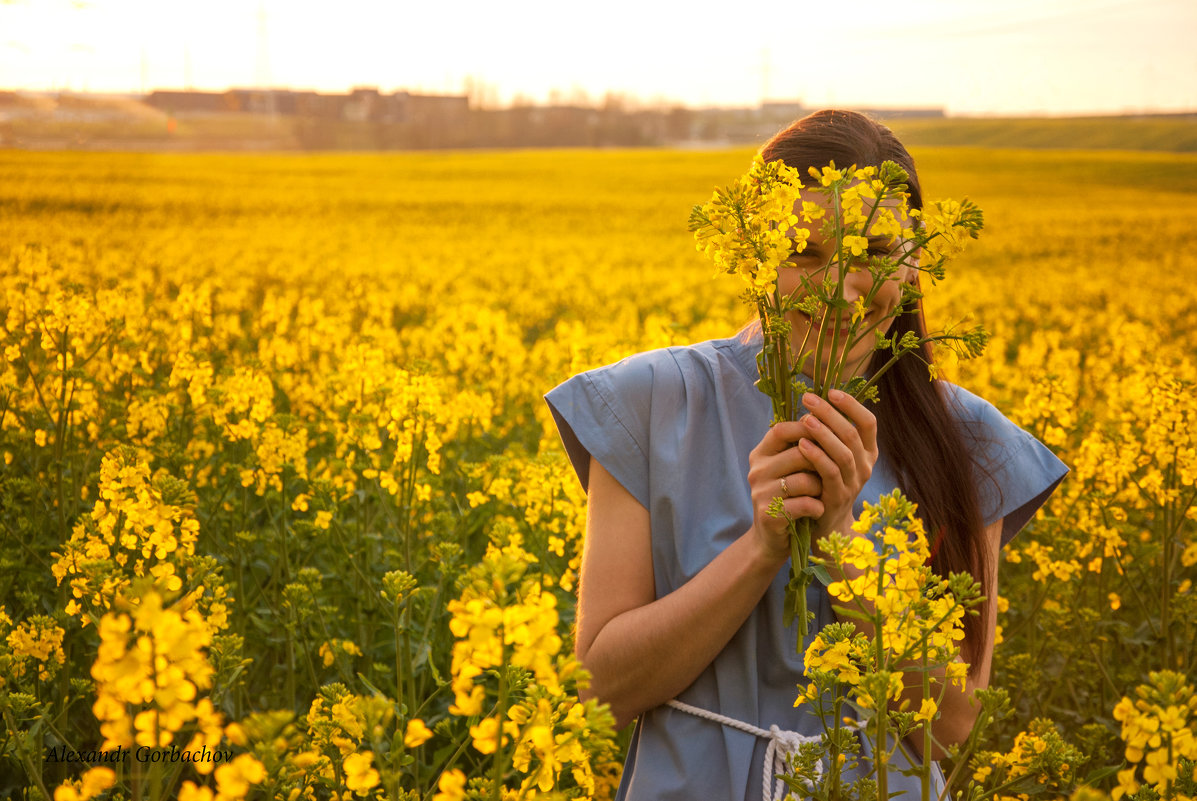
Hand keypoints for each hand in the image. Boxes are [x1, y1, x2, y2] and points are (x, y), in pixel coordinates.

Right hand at [746, 419, 822, 563]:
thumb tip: (824, 415)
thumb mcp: (791, 468)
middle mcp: (757, 470)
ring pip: (804, 480)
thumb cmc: (790, 497)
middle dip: (821, 463)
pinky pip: (805, 503)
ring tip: (820, 494)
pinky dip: (817, 507)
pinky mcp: (769, 514)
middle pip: (799, 453)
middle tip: (828, 473)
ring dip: (820, 488)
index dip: (806, 428)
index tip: (827, 434)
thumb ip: (801, 446)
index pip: (781, 430)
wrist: (773, 538)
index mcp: (761, 454)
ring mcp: (760, 493)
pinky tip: (816, 510)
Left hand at [795, 389, 877, 542]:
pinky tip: (802, 444)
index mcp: (867, 452)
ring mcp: (854, 482)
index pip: (868, 422)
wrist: (823, 523)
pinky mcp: (838, 496)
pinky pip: (830, 472)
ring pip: (844, 453)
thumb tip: (813, 401)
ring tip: (805, 418)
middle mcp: (865, 466)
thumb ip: (829, 433)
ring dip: (824, 433)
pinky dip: (817, 456)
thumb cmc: (823, 481)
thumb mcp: (832, 455)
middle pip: (852, 434)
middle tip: (808, 399)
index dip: (851, 405)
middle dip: (830, 413)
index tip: (831, 391)